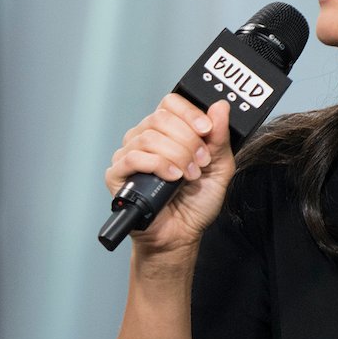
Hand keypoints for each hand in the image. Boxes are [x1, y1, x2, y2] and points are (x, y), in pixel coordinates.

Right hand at [104, 96, 234, 259]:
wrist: (182, 234)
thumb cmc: (196, 203)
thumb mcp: (219, 167)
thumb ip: (220, 137)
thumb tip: (220, 107)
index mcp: (167, 132)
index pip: (170, 103)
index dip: (189, 113)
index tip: (206, 130)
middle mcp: (145, 139)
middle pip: (160, 118)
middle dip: (188, 140)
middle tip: (200, 162)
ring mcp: (129, 156)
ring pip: (149, 137)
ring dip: (176, 155)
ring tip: (188, 175)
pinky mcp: (117, 175)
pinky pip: (132, 158)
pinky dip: (157, 165)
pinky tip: (172, 178)